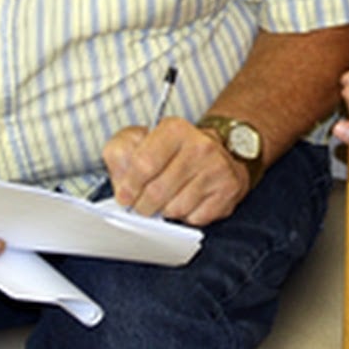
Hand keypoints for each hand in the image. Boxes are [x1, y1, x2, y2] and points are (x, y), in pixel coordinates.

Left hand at [103, 117, 248, 225]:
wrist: (219, 151)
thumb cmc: (174, 150)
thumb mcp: (141, 140)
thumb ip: (120, 155)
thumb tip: (121, 185)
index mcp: (175, 129)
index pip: (143, 164)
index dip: (129, 186)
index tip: (125, 196)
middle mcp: (200, 145)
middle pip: (157, 192)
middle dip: (143, 205)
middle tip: (143, 204)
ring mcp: (217, 168)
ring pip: (175, 208)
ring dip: (165, 211)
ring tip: (167, 199)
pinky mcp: (228, 189)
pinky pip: (195, 218)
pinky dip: (186, 216)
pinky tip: (188, 202)